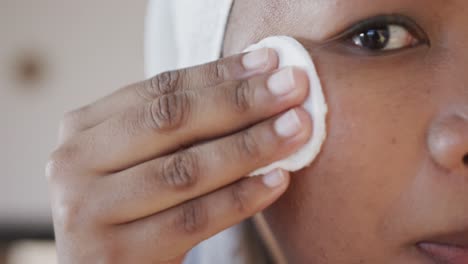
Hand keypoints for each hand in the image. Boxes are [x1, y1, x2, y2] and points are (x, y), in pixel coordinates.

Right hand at [46, 48, 311, 262]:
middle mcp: (74, 165)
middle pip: (171, 121)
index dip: (219, 74)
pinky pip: (193, 219)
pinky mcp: (115, 255)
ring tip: (296, 128)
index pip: (160, 89)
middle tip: (293, 86)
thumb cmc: (131, 206)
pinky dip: (240, 198)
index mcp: (81, 131)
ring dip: (249, 146)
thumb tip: (254, 84)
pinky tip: (277, 180)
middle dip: (239, 102)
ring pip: (185, 169)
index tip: (269, 62)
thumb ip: (175, 129)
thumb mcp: (138, 159)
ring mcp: (88, 211)